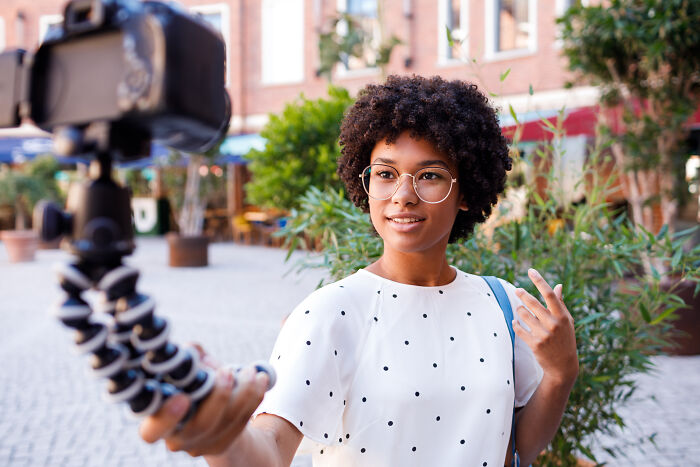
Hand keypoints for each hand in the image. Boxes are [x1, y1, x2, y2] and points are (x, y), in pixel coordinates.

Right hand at [139, 344, 269, 456]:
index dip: (166, 418)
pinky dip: (254, 397)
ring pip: (225, 423)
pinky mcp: (222, 444)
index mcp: (156, 421)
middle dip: (218, 396)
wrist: (211, 412)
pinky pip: (242, 421)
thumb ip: (188, 359)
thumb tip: (191, 350)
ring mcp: (200, 445)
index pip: (151, 431)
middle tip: (226, 371)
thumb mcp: (187, 369)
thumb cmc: (192, 385)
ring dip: (243, 393)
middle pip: (199, 426)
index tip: (182, 397)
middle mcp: (176, 438)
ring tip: (250, 371)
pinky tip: (261, 378)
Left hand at [514, 269, 578, 385]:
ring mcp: (544, 334)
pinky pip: (519, 329)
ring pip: (523, 315)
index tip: (531, 271)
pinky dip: (516, 324)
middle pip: (533, 303)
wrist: (563, 366)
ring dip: (519, 311)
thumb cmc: (565, 339)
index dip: (539, 281)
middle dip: (522, 294)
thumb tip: (558, 285)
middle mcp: (553, 324)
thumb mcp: (567, 322)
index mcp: (562, 316)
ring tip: (520, 310)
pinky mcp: (534, 343)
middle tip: (517, 290)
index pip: (549, 294)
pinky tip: (516, 322)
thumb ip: (560, 304)